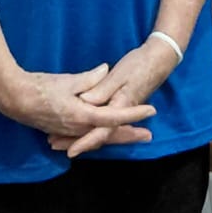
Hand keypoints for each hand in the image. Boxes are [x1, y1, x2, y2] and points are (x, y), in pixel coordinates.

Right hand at [0, 62, 155, 142]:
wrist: (13, 99)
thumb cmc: (39, 88)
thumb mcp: (66, 81)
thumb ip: (88, 79)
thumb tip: (105, 70)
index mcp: (82, 115)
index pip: (114, 116)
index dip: (133, 114)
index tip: (150, 110)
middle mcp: (78, 128)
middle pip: (110, 134)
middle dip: (130, 134)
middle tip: (149, 135)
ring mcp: (70, 132)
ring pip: (99, 137)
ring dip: (116, 136)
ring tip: (134, 135)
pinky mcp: (64, 131)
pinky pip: (87, 137)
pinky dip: (100, 136)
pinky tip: (105, 135)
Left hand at [49, 37, 178, 158]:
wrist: (158, 60)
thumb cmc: (139, 65)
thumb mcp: (120, 75)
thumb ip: (103, 88)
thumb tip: (86, 101)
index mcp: (120, 107)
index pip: (101, 131)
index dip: (85, 142)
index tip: (71, 152)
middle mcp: (119, 113)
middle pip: (98, 135)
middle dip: (76, 141)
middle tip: (53, 145)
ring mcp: (120, 111)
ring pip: (99, 130)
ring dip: (80, 136)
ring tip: (58, 139)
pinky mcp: (119, 106)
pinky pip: (102, 122)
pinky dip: (89, 128)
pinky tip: (78, 127)